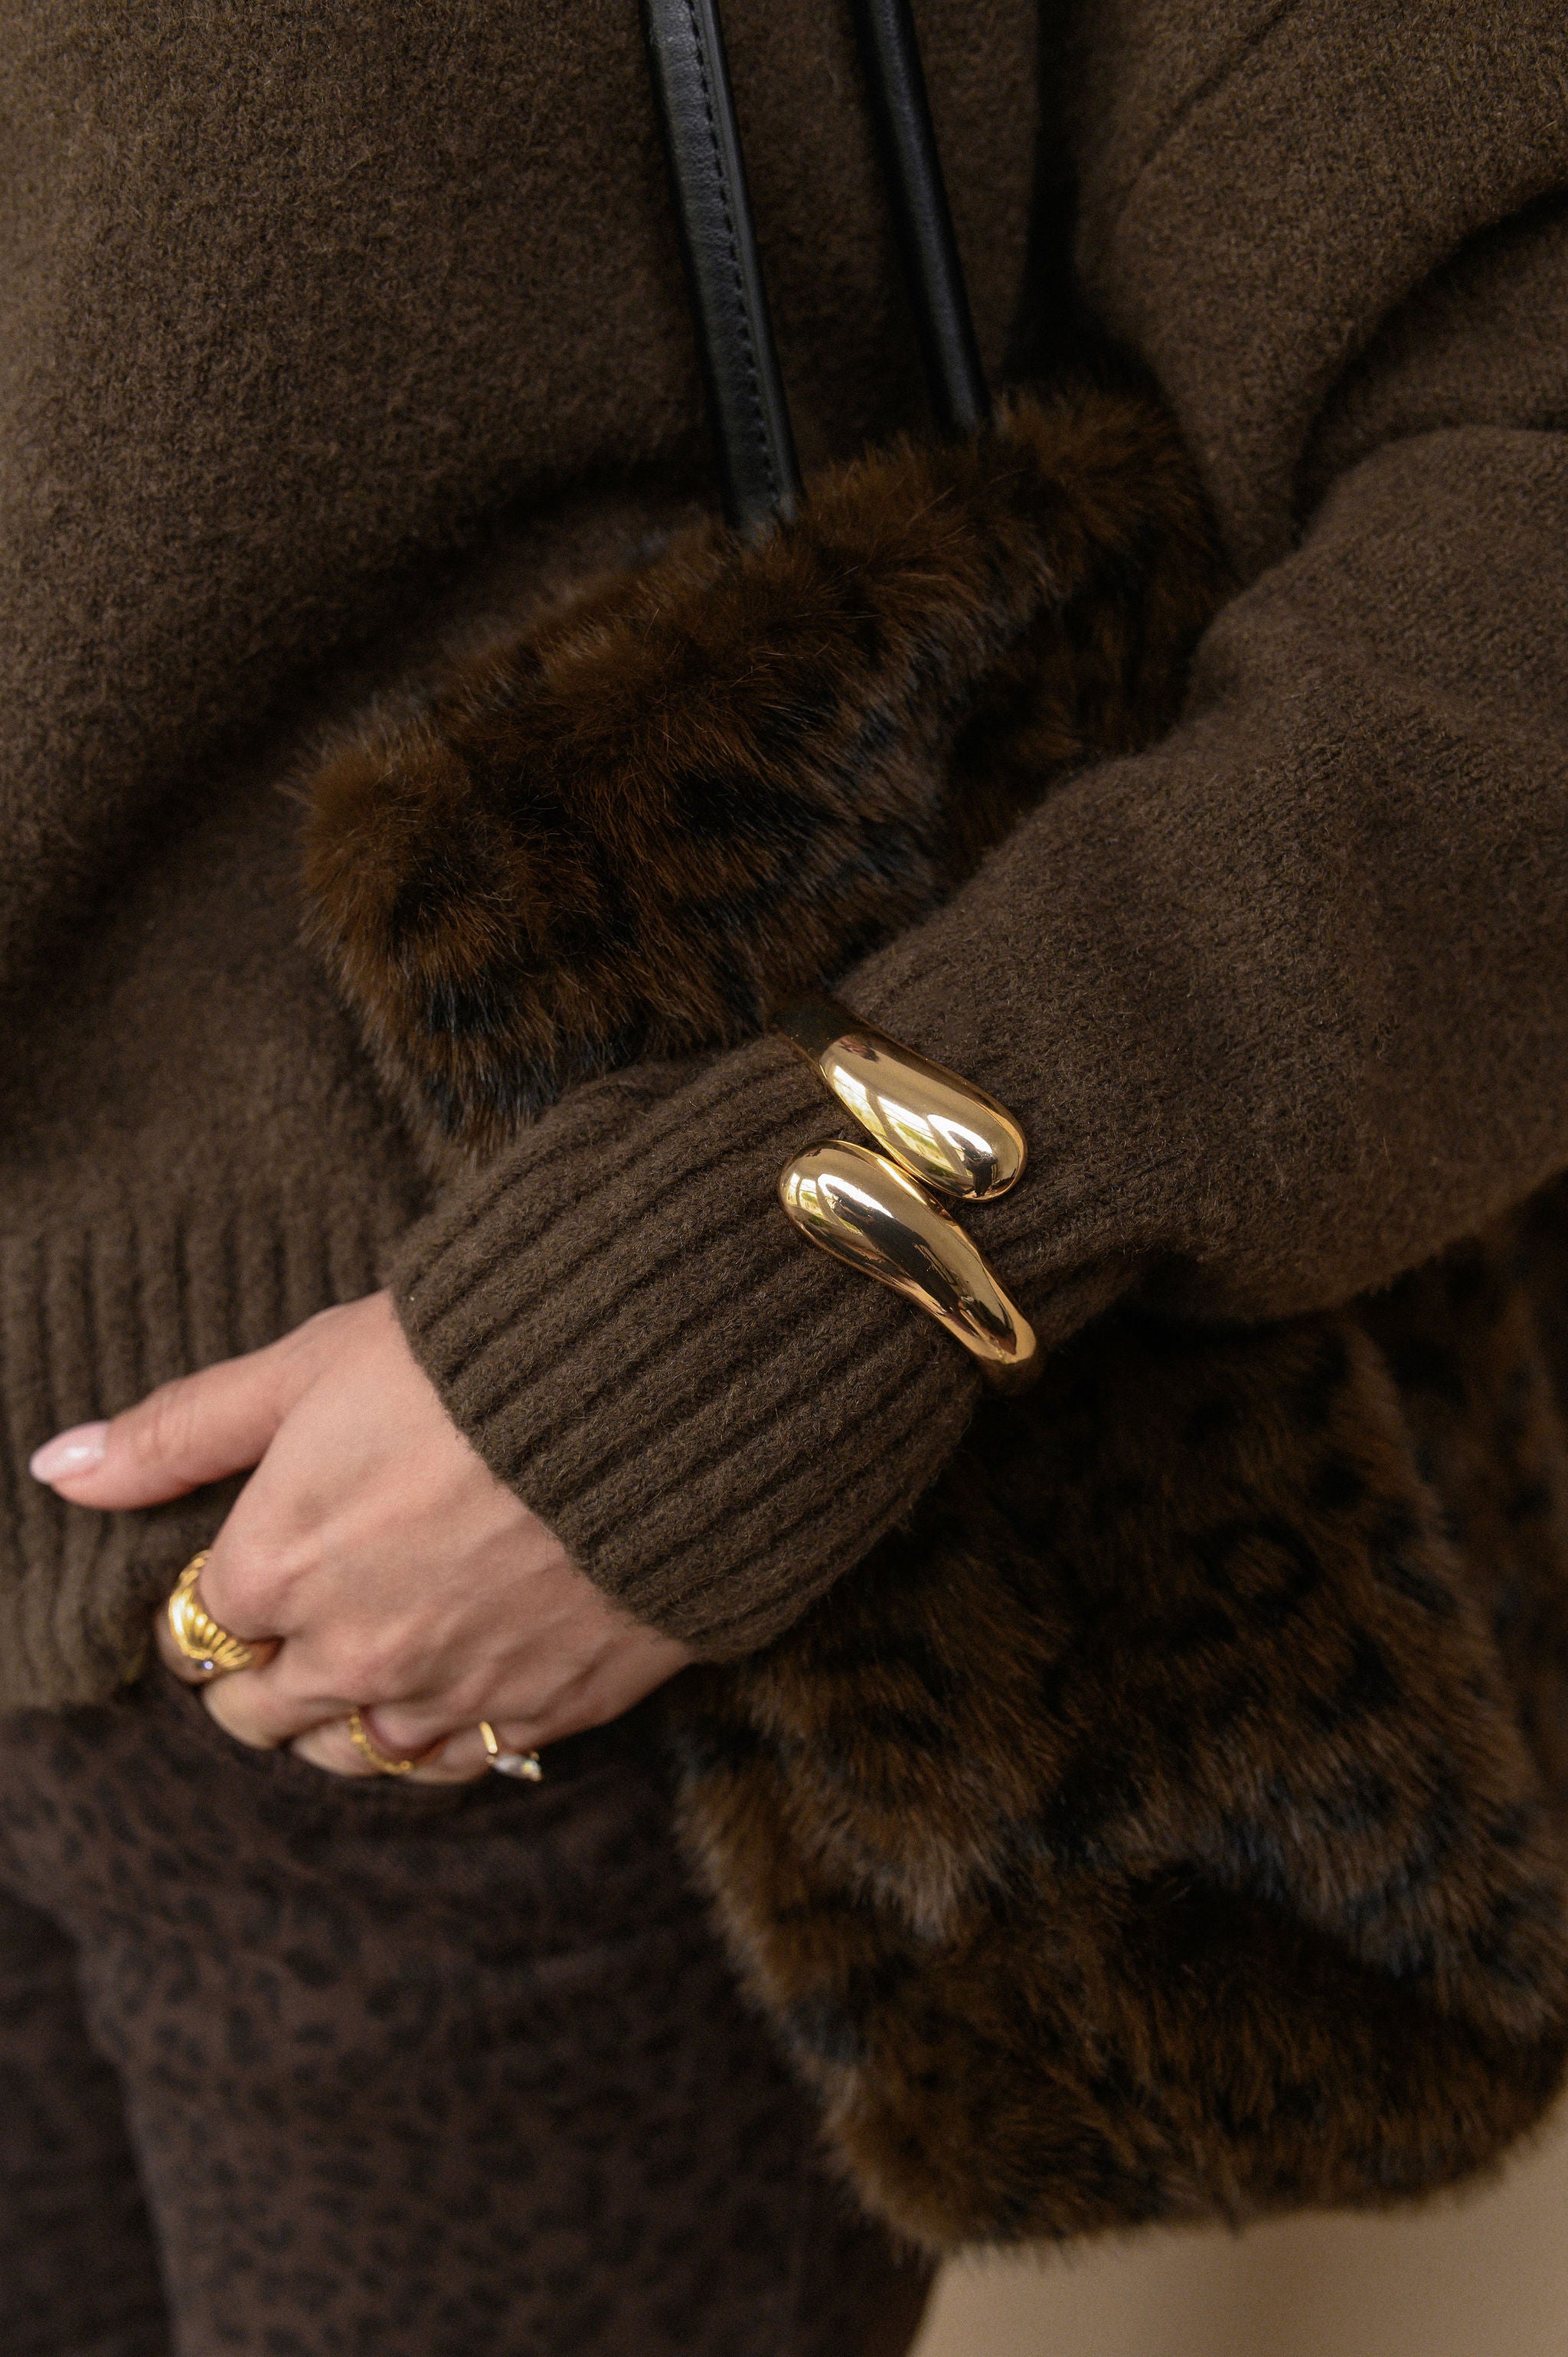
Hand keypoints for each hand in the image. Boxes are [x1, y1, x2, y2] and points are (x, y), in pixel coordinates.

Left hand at [29, 1292, 693, 1779]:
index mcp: (276, 1568)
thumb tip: (60, 1469)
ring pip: (353, 1755)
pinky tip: (448, 1690)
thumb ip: (182, 1429)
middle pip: (258, 1715)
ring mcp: (450, 1693)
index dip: (214, 1598)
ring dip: (341, 1717)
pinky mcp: (544, 1710)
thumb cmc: (476, 1357)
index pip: (195, 1632)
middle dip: (259, 1672)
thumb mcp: (311, 1364)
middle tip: (297, 1616)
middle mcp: (350, 1654)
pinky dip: (438, 1738)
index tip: (246, 1565)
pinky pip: (457, 1766)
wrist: (658, 1393)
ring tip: (365, 1658)